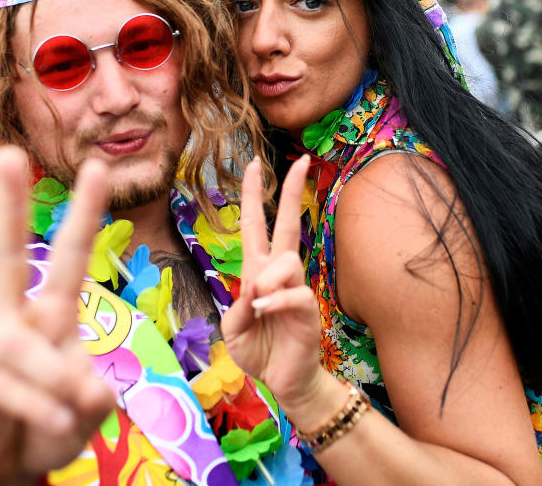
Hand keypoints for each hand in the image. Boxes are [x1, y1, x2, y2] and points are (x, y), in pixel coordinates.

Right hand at [0, 147, 115, 485]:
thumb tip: (90, 382)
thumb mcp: (81, 413)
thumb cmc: (41, 428)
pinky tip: (55, 425)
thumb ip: (91, 395)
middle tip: (8, 153)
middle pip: (7, 256)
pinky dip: (40, 409)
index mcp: (45, 316)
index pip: (68, 259)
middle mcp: (9, 319)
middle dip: (10, 206)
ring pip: (27, 347)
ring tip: (71, 415)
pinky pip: (11, 388)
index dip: (84, 215)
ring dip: (57, 383)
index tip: (96, 166)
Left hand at [221, 155, 326, 409]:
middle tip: (302, 161)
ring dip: (266, 280)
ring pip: (286, 260)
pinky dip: (274, 301)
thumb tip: (253, 285)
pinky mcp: (308, 309)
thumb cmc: (258, 350)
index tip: (254, 165)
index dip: (253, 196)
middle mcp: (279, 273)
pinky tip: (264, 312)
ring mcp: (296, 288)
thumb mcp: (233, 328)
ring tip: (258, 305)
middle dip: (292, 192)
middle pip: (287, 224)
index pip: (256, 226)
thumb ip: (238, 304)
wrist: (283, 381)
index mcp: (257, 271)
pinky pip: (293, 292)